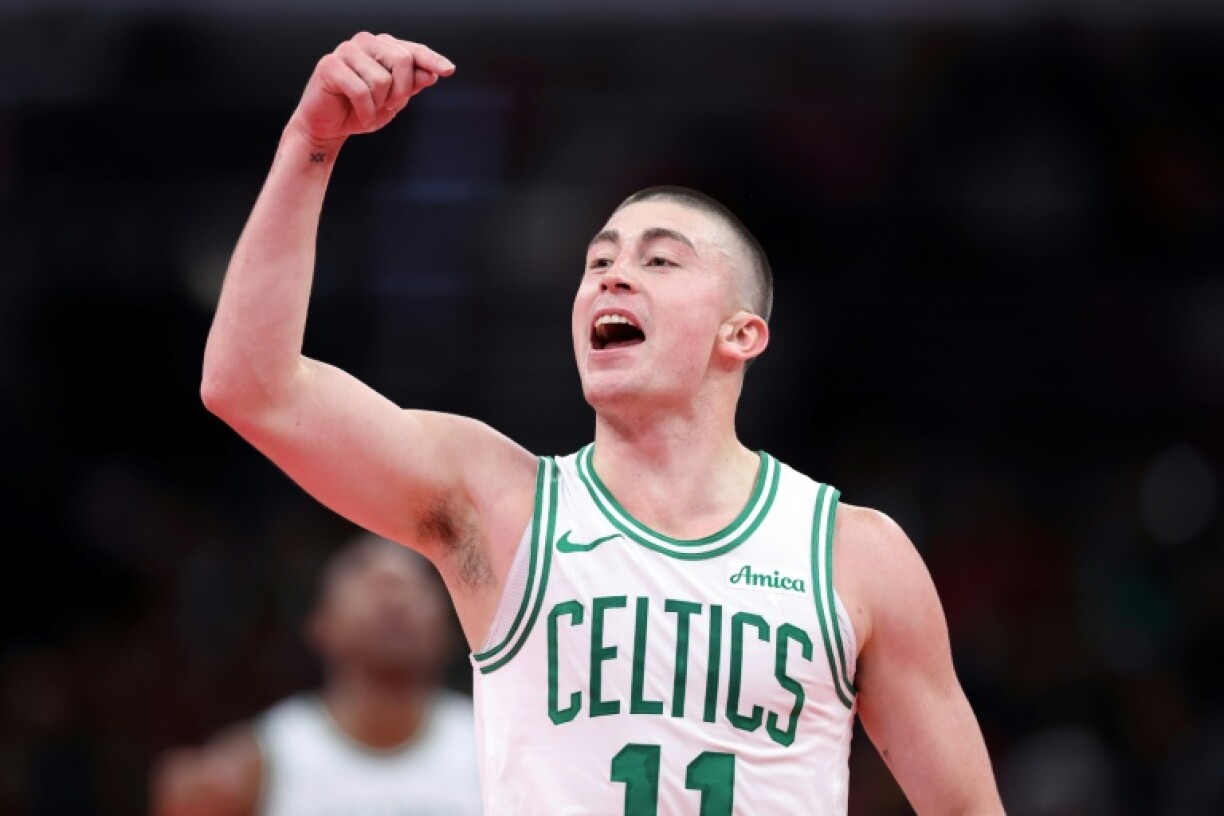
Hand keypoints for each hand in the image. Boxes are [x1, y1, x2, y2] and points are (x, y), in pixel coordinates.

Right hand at [287, 32, 454, 145]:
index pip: (413, 50)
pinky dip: (365, 111)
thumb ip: (411, 85)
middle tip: (390, 106)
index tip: (448, 70)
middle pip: (402, 60)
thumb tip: (431, 74)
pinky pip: (360, 90)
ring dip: (379, 104)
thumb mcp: (393, 101)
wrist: (328, 127)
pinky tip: (360, 117)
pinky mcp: (329, 65)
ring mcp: (346, 51)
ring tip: (369, 109)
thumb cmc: (361, 110)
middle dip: (401, 91)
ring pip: (382, 79)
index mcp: (383, 47)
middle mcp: (366, 43)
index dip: (431, 60)